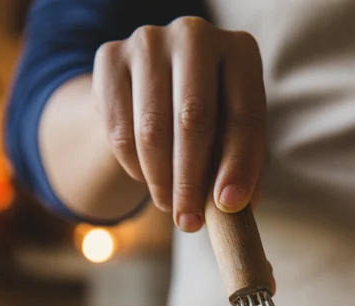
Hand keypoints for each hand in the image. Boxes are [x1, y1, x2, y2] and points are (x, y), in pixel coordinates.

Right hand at [92, 17, 265, 230]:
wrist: (151, 88)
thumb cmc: (208, 120)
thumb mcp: (232, 139)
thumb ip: (242, 173)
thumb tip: (240, 218)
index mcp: (240, 50)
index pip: (244, 114)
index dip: (239, 165)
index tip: (228, 206)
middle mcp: (196, 35)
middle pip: (194, 118)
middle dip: (192, 180)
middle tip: (190, 222)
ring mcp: (149, 40)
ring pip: (152, 129)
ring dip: (161, 181)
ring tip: (171, 207)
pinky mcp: (109, 56)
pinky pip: (119, 127)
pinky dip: (134, 165)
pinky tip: (147, 178)